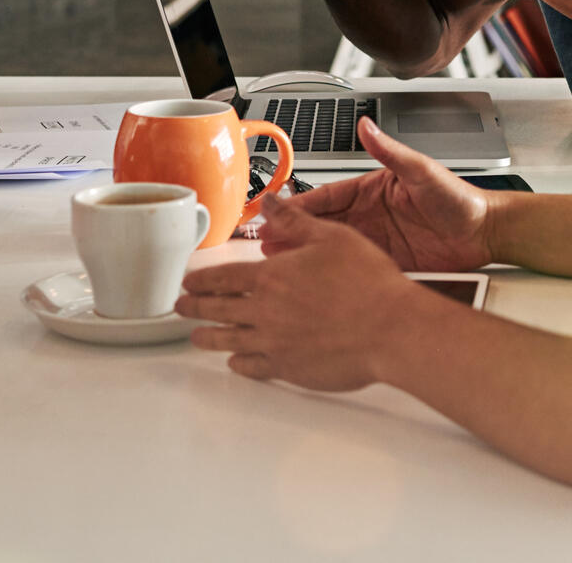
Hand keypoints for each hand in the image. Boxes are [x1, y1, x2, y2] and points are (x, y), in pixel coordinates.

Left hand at [177, 195, 437, 391]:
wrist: (390, 329)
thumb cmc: (368, 282)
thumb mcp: (331, 237)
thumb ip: (294, 221)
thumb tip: (271, 202)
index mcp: (272, 277)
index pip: (223, 278)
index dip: (201, 280)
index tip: (187, 283)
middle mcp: (266, 312)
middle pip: (217, 310)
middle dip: (194, 309)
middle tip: (180, 309)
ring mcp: (275, 343)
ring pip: (229, 341)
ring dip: (208, 339)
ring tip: (196, 338)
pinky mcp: (290, 368)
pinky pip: (255, 367)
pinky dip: (239, 365)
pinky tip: (235, 363)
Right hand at [293, 118, 496, 271]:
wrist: (485, 232)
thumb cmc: (459, 197)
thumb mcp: (421, 171)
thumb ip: (391, 151)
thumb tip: (367, 125)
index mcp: (370, 190)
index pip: (325, 197)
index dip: (298, 205)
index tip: (275, 211)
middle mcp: (368, 216)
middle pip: (321, 226)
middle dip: (291, 233)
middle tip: (263, 242)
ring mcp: (376, 241)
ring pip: (331, 249)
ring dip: (305, 255)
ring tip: (278, 264)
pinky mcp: (386, 263)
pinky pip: (353, 268)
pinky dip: (332, 274)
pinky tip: (315, 283)